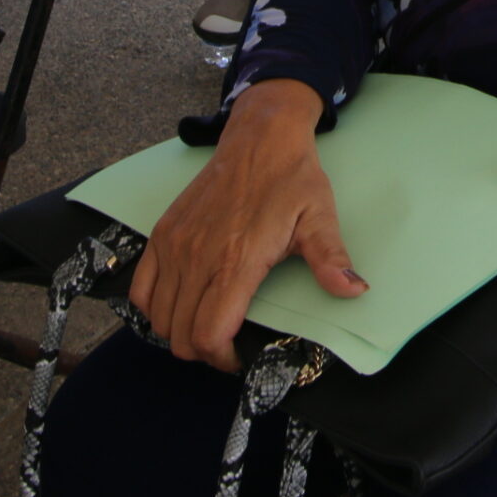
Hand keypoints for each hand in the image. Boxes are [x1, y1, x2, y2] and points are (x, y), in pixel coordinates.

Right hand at [126, 80, 362, 371]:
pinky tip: (179, 304)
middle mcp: (198, 257)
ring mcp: (175, 245)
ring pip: (159, 318)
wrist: (260, 137)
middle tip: (226, 344)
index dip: (223, 360)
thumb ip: (331, 259)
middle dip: (203, 352)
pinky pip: (141, 289)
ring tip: (205, 325)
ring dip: (178, 332)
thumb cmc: (292, 179)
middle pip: (181, 336)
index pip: (210, 334)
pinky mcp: (162, 233)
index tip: (240, 357)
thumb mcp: (320, 217)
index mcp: (237, 261)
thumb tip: (355, 291)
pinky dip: (154, 307)